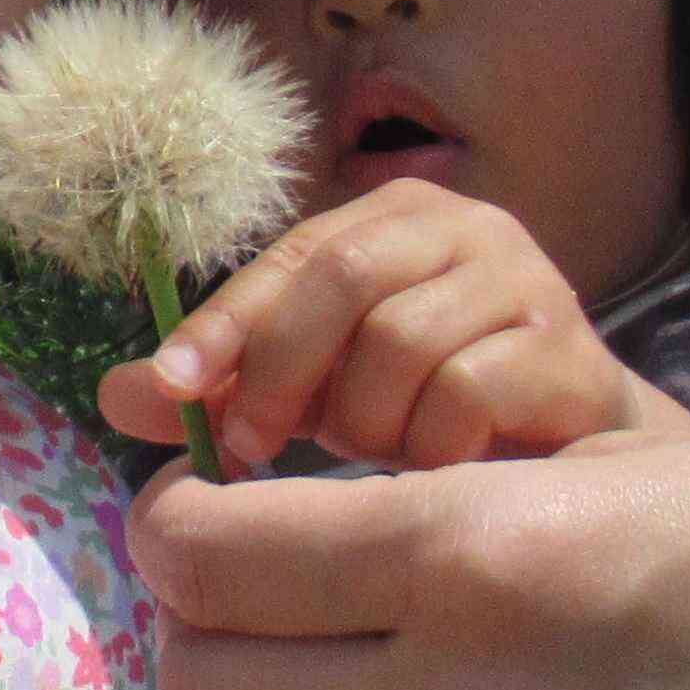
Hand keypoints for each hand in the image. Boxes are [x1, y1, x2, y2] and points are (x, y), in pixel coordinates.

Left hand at [95, 185, 686, 471]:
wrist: (574, 450)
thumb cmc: (430, 405)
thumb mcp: (318, 387)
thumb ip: (227, 382)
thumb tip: (114, 393)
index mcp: (392, 218)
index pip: (290, 256)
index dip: (225, 324)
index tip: (172, 390)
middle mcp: (465, 228)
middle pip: (344, 278)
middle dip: (284, 372)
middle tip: (254, 447)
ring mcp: (526, 283)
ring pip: (403, 343)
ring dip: (366, 422)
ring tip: (375, 458)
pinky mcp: (570, 350)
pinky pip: (467, 393)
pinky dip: (431, 447)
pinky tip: (436, 471)